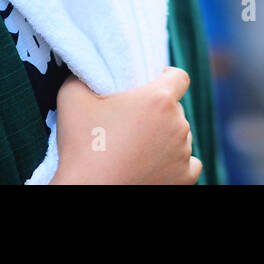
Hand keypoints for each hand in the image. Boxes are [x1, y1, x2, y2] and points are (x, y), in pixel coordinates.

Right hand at [49, 67, 201, 184]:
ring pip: (181, 136)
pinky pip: (191, 163)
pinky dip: (177, 163)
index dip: (166, 77)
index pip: (179, 77)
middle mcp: (178, 125)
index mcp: (159, 100)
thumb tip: (85, 72)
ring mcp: (184, 153)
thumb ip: (82, 76)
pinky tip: (157, 164)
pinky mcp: (184, 178)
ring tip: (138, 147)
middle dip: (159, 112)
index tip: (151, 84)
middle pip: (176, 109)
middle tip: (132, 122)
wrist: (87, 192)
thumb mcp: (72, 98)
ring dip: (166, 137)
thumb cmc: (82, 147)